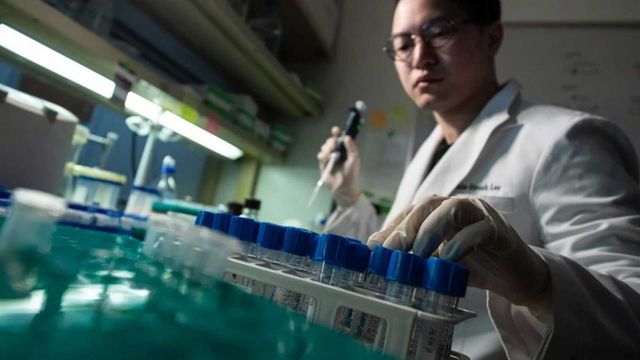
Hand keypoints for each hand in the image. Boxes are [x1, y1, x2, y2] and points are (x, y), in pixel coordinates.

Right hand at [317, 126, 361, 207]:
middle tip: (334, 145)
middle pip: (330, 141)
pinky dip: (323, 155)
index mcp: (344, 150)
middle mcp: (336, 152)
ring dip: (327, 148)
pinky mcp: (323, 164)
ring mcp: (329, 158)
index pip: (339, 139)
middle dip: (331, 141)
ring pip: (324, 147)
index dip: (337, 133)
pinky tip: (326, 158)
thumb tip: (346, 136)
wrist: (344, 187)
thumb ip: (351, 147)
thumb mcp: (354, 159)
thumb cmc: (352, 173)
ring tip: (331, 154)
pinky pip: (320, 155)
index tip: (335, 130)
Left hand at [368, 196, 551, 310]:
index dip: (390, 228)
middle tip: (392, 252)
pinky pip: (478, 230)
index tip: (375, 250)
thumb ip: (414, 255)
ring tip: (418, 255)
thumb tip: (379, 255)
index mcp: (440, 212)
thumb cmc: (475, 265)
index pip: (410, 212)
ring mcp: (480, 215)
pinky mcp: (498, 230)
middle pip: (427, 205)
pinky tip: (448, 259)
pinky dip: (460, 243)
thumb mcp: (438, 261)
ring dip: (430, 231)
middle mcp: (458, 207)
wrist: (515, 276)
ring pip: (451, 209)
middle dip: (406, 228)